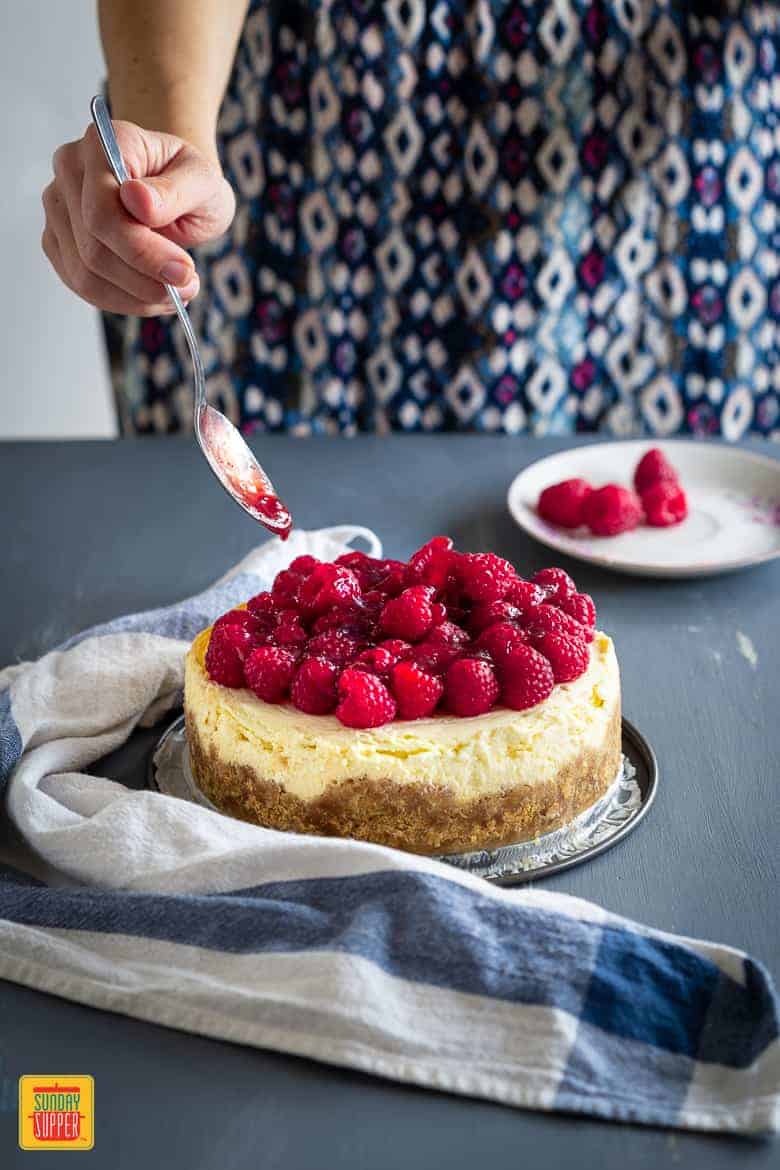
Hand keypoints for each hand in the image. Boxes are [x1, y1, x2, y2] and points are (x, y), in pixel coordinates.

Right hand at [42, 120, 234, 315]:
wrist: (176, 186)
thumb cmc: (190, 180)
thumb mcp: (203, 179)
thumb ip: (175, 189)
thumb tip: (138, 201)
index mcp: (103, 142)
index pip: (103, 212)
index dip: (142, 252)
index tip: (184, 271)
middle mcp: (70, 169)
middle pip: (92, 248)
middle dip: (144, 280)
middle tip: (187, 287)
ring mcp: (58, 206)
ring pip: (85, 274)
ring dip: (136, 297)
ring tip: (175, 293)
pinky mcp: (59, 239)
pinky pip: (82, 284)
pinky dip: (122, 300)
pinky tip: (152, 296)